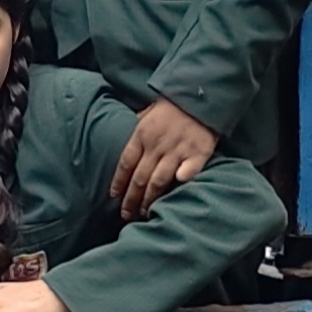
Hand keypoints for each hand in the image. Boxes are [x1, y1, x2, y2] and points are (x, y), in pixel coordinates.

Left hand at [110, 98, 217, 218]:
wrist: (197, 96)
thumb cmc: (170, 107)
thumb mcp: (145, 114)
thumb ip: (136, 131)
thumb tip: (125, 144)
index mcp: (141, 135)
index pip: (125, 163)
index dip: (118, 182)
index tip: (113, 197)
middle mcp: (156, 145)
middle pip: (139, 177)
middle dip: (131, 198)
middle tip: (126, 215)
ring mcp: (177, 150)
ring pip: (159, 180)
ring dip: (150, 199)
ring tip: (145, 213)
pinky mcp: (198, 154)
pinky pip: (188, 172)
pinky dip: (180, 183)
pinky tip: (175, 197)